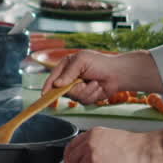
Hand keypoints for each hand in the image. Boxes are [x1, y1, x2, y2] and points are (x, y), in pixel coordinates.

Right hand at [42, 50, 161, 104]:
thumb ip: (68, 73)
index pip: (53, 78)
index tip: (44, 95)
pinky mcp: (86, 96)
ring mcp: (78, 88)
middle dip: (75, 89)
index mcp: (66, 67)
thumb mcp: (82, 61)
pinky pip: (84, 101)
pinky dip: (93, 95)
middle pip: (63, 91)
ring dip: (87, 91)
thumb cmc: (100, 63)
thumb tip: (56, 84)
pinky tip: (98, 88)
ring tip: (95, 83)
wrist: (118, 74)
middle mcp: (70, 78)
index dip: (48, 87)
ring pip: (75, 97)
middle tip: (84, 82)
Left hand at [65, 127, 162, 162]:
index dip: (68, 154)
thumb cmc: (127, 142)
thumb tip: (82, 150)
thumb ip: (92, 140)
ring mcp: (92, 156)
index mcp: (90, 134)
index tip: (68, 160)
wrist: (138, 149)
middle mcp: (88, 144)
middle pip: (73, 159)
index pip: (71, 145)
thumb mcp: (106, 134)